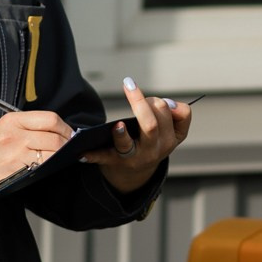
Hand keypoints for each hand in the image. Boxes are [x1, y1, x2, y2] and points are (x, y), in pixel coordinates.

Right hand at [0, 111, 73, 196]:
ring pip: (51, 155)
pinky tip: (51, 168)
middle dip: (67, 145)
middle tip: (71, 149)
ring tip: (62, 158)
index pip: (50, 119)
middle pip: (54, 138)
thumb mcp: (7, 128)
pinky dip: (50, 168)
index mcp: (13, 120)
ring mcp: (16, 156)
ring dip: (62, 158)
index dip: (65, 128)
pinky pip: (42, 170)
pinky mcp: (16, 173)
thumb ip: (32, 125)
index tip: (70, 135)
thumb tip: (62, 131)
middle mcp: (15, 136)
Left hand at [84, 78, 192, 192]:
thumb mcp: (173, 133)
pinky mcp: (115, 162)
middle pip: (150, 125)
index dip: (164, 102)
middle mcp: (154, 150)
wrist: (136, 175)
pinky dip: (93, 155)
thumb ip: (179, 115)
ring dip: (121, 135)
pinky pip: (103, 157)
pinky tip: (82, 153)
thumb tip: (168, 103)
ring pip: (128, 144)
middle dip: (141, 104)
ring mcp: (134, 157)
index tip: (153, 97)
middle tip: (129, 87)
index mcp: (170, 139)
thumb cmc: (153, 143)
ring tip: (117, 125)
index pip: (173, 115)